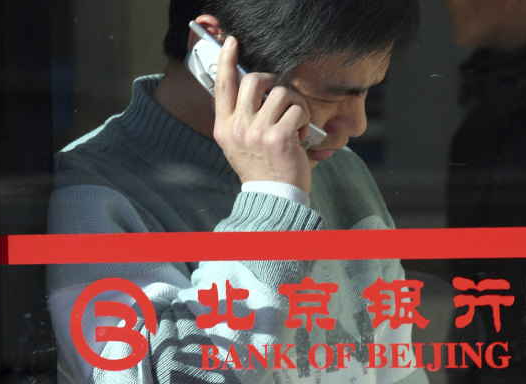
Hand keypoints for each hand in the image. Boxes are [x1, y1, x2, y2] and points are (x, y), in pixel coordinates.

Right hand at [213, 36, 312, 194]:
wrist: (274, 199)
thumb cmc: (262, 170)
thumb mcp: (238, 145)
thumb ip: (239, 118)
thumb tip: (248, 87)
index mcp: (224, 128)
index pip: (221, 86)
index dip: (226, 60)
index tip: (232, 43)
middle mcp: (237, 128)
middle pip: (255, 79)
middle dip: (275, 82)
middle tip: (283, 97)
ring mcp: (256, 133)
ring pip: (282, 92)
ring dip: (295, 104)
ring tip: (295, 123)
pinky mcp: (279, 138)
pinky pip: (298, 110)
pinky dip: (304, 120)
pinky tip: (300, 136)